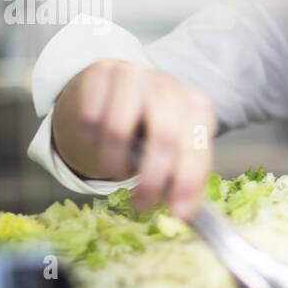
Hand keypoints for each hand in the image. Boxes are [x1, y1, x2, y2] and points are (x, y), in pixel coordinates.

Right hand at [51, 59, 216, 218]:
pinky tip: (96, 142)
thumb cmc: (153, 124)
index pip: (197, 147)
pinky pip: (90, 115)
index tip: (177, 214)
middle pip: (163, 137)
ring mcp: (135, 75)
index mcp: (197, 107)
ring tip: (116, 170)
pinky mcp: (102, 72)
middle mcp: (170, 86)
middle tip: (141, 205)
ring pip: (119, 128)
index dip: (188, 183)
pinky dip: (90, 139)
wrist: (122, 87)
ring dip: (115, 160)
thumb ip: (183, 177)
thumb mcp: (177, 147)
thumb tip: (182, 215)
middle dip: (151, 180)